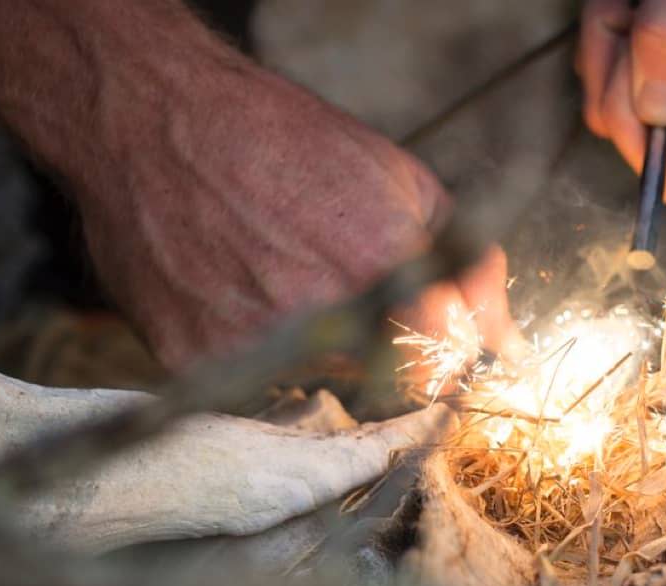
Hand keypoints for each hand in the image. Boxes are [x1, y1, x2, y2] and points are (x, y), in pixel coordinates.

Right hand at [0, 0, 515, 369]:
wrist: (153, 119)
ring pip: (313, 385)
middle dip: (379, 349)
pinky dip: (253, 348)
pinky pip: (247, 382)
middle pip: (379, 383)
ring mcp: (250, 346)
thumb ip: (469, 269)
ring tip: (282, 276)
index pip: (439, 369)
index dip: (438, 354)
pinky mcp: (194, 361)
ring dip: (314, 349)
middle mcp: (317, 320)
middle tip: (339, 287)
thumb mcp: (404, 183)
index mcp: (381, 272)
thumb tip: (511, 344)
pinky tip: (237, 288)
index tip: (428, 338)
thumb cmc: (288, 141)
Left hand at [576, 0, 665, 201]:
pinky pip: (625, 85)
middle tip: (633, 6)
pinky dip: (615, 36)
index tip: (630, 38)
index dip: (631, 114)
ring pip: (620, 106)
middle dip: (616, 63)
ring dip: (611, 42)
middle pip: (637, 137)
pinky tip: (640, 3)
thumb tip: (657, 112)